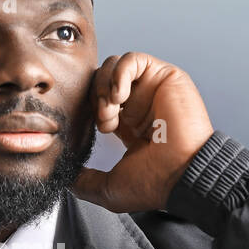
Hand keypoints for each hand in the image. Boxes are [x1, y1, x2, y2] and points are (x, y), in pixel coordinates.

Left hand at [70, 52, 214, 212]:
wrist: (181, 173)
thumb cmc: (153, 184)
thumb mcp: (109, 189)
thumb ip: (86, 182)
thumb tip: (67, 178)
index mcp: (129, 126)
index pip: (98, 101)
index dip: (89, 109)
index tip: (94, 128)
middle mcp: (140, 105)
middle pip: (102, 80)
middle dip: (95, 97)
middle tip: (103, 120)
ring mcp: (152, 89)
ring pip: (113, 66)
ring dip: (104, 86)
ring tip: (112, 108)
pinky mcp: (164, 76)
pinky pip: (132, 59)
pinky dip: (120, 74)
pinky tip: (120, 95)